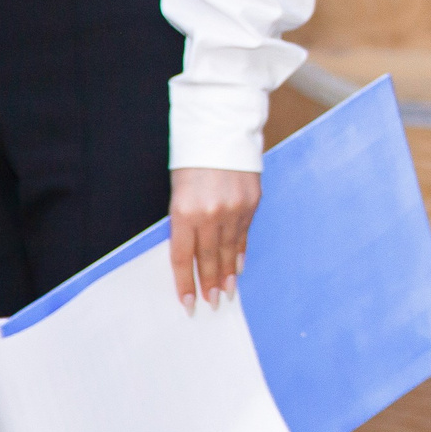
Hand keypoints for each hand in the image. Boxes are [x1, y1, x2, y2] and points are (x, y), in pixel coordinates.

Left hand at [170, 168, 260, 312]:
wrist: (221, 128)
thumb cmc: (192, 159)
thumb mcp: (178, 190)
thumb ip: (184, 220)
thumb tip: (193, 251)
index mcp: (184, 211)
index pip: (182, 257)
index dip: (185, 282)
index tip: (188, 302)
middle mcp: (210, 213)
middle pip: (208, 258)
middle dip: (208, 284)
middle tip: (212, 303)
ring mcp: (234, 208)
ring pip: (229, 250)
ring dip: (227, 274)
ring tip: (227, 293)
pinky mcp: (251, 201)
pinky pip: (243, 234)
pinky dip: (240, 252)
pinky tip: (237, 267)